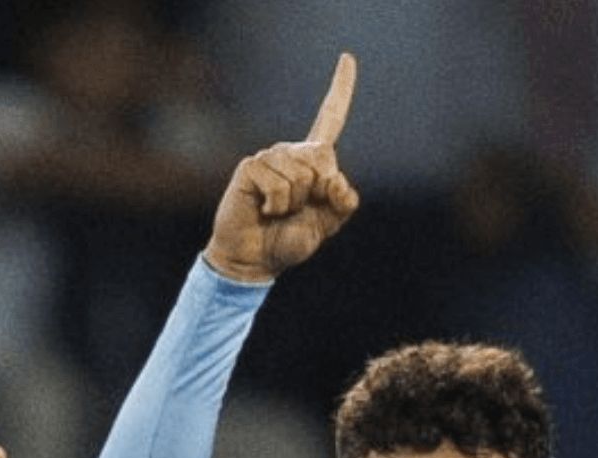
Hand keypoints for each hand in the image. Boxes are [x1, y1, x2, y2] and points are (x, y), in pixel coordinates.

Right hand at [204, 52, 359, 282]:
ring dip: (295, 203)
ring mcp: (269, 157)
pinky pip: (278, 182)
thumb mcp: (329, 225)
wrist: (255, 260)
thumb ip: (344, 202)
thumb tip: (333, 178)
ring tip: (277, 212)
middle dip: (318, 192)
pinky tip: (264, 210)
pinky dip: (277, 205)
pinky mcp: (250, 167)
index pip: (330, 118)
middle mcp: (291, 152)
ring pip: (302, 175)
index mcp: (313, 161)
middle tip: (297, 210)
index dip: (341, 89)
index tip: (347, 58)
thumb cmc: (290, 240)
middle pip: (324, 158)